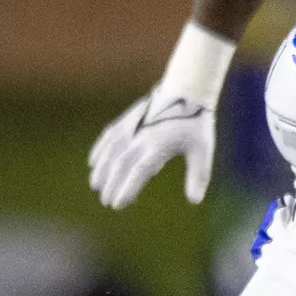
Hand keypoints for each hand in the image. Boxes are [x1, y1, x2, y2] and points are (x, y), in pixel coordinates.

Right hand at [87, 21, 236, 209]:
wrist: (185, 91)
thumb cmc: (195, 124)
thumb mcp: (202, 151)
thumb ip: (198, 176)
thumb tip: (194, 201)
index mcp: (158, 148)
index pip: (138, 173)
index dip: (127, 189)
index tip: (118, 204)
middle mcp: (140, 139)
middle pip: (120, 166)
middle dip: (112, 185)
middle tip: (107, 202)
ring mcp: (131, 128)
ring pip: (110, 153)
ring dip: (102, 171)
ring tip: (96, 187)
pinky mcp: (127, 121)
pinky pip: (108, 138)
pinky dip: (100, 150)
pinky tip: (94, 163)